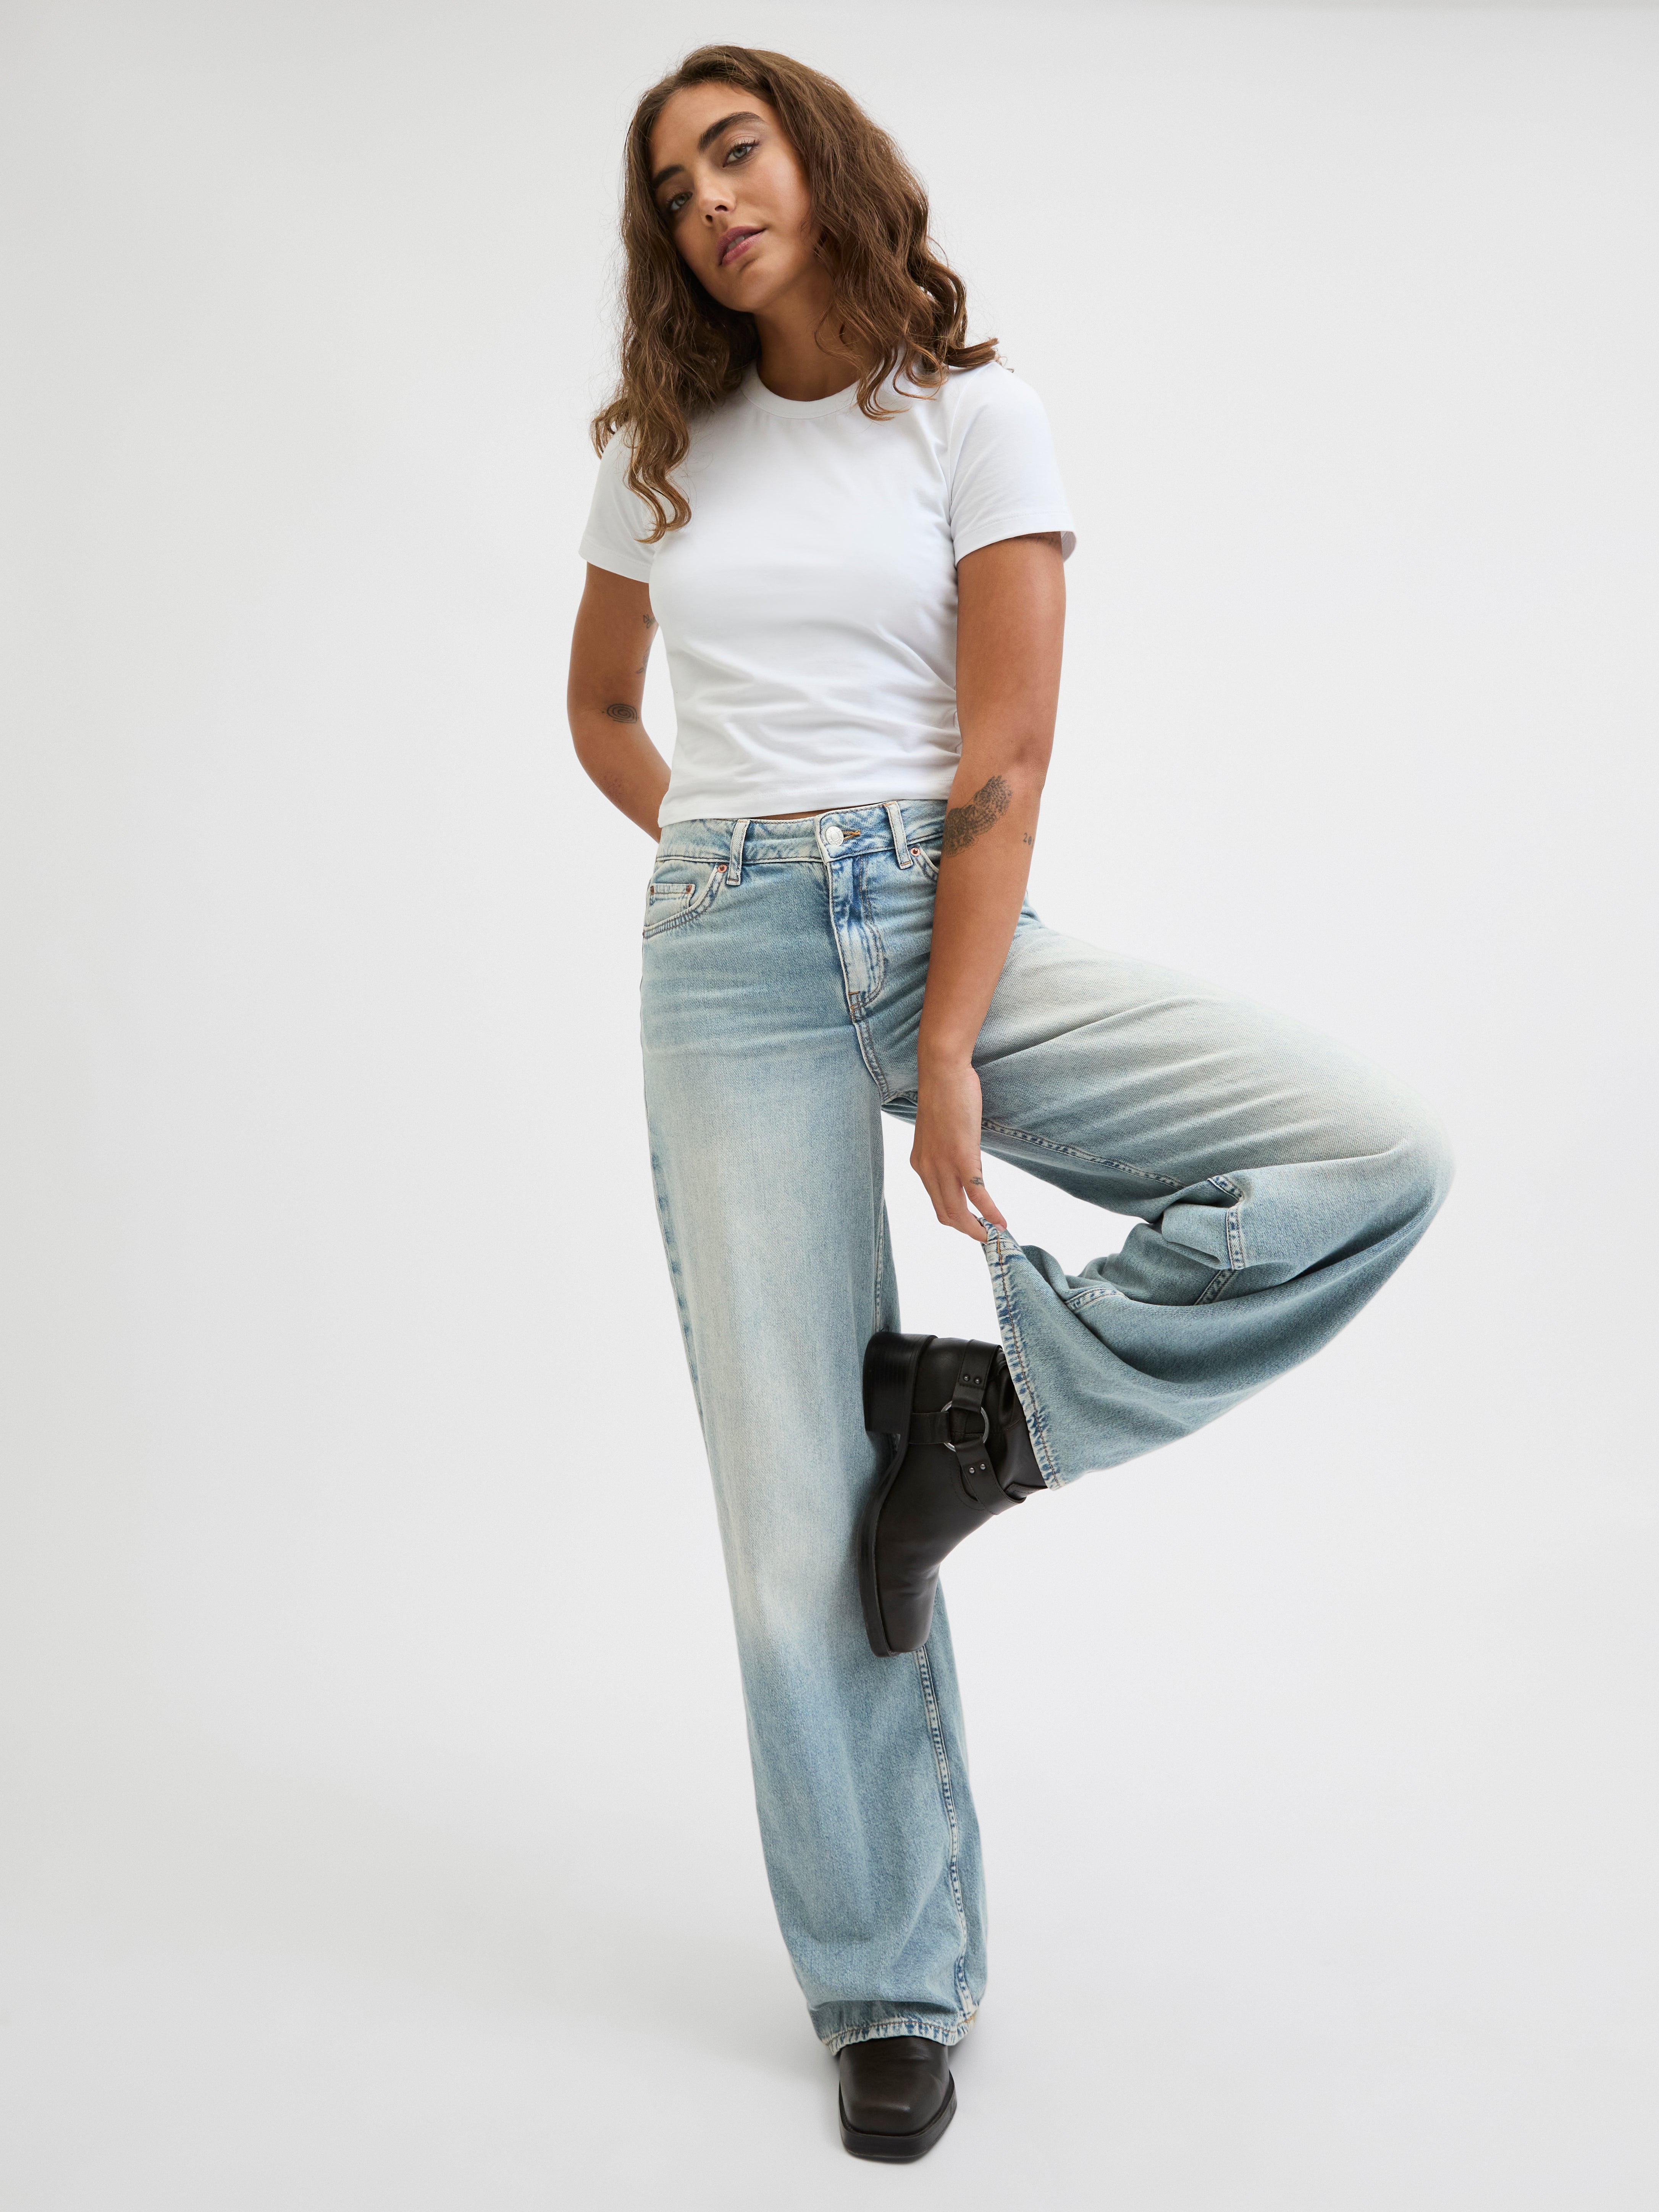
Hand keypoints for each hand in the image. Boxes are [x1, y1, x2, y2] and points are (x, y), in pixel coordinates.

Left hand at [911, 1059, 1006, 1241]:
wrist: (942, 1072)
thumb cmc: (945, 1094)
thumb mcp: (942, 1131)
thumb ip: (949, 1153)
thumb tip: (968, 1169)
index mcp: (920, 1163)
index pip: (936, 1203)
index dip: (956, 1220)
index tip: (972, 1226)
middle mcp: (926, 1170)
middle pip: (945, 1214)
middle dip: (967, 1230)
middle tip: (986, 1237)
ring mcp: (943, 1165)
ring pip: (958, 1211)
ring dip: (977, 1228)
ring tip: (995, 1234)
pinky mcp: (962, 1157)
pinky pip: (977, 1194)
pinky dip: (990, 1212)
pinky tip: (1002, 1222)